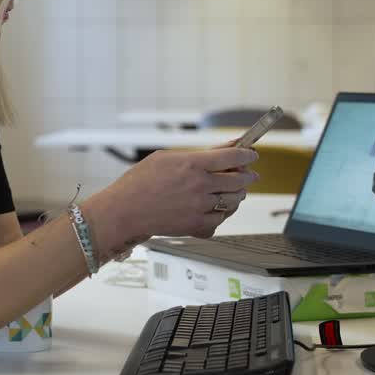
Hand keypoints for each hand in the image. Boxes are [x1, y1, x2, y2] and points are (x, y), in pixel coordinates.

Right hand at [83, 147, 259, 251]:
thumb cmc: (139, 183)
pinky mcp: (198, 226)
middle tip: (245, 174)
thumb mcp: (166, 158)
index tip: (251, 154)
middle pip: (240, 179)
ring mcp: (200, 207)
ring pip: (235, 200)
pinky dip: (222, 213)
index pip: (234, 156)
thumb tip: (224, 149)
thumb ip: (199, 154)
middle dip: (246, 175)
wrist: (124, 211)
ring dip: (236, 194)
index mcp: (192, 164)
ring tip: (229, 191)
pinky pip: (222, 219)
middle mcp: (200, 185)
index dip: (247, 154)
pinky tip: (215, 208)